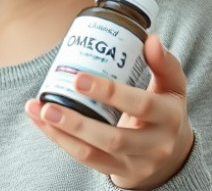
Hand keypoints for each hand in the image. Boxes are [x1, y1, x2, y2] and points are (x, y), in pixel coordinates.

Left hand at [25, 35, 193, 189]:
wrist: (172, 152)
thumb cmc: (165, 110)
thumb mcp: (172, 86)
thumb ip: (163, 63)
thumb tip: (150, 39)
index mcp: (169, 117)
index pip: (142, 106)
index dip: (110, 93)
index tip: (79, 78)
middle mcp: (156, 146)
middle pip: (114, 139)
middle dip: (78, 123)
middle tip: (49, 103)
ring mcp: (136, 164)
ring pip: (93, 154)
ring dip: (62, 133)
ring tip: (39, 111)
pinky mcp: (118, 172)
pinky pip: (85, 160)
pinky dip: (60, 140)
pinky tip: (42, 122)